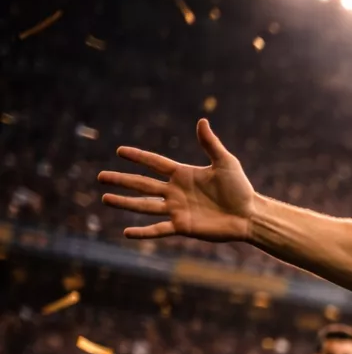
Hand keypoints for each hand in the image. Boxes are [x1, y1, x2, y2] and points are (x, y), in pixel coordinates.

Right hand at [98, 119, 255, 241]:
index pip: (154, 163)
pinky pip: (159, 229)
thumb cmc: (240, 188)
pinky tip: (126, 232)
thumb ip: (210, 144)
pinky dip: (144, 232)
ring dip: (124, 203)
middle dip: (121, 180)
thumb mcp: (225, 162)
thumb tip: (202, 121)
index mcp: (183, 174)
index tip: (119, 151)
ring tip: (105, 199)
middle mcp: (175, 191)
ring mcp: (177, 210)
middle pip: (142, 184)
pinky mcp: (183, 226)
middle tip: (100, 176)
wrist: (250, 215)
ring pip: (144, 205)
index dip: (138, 157)